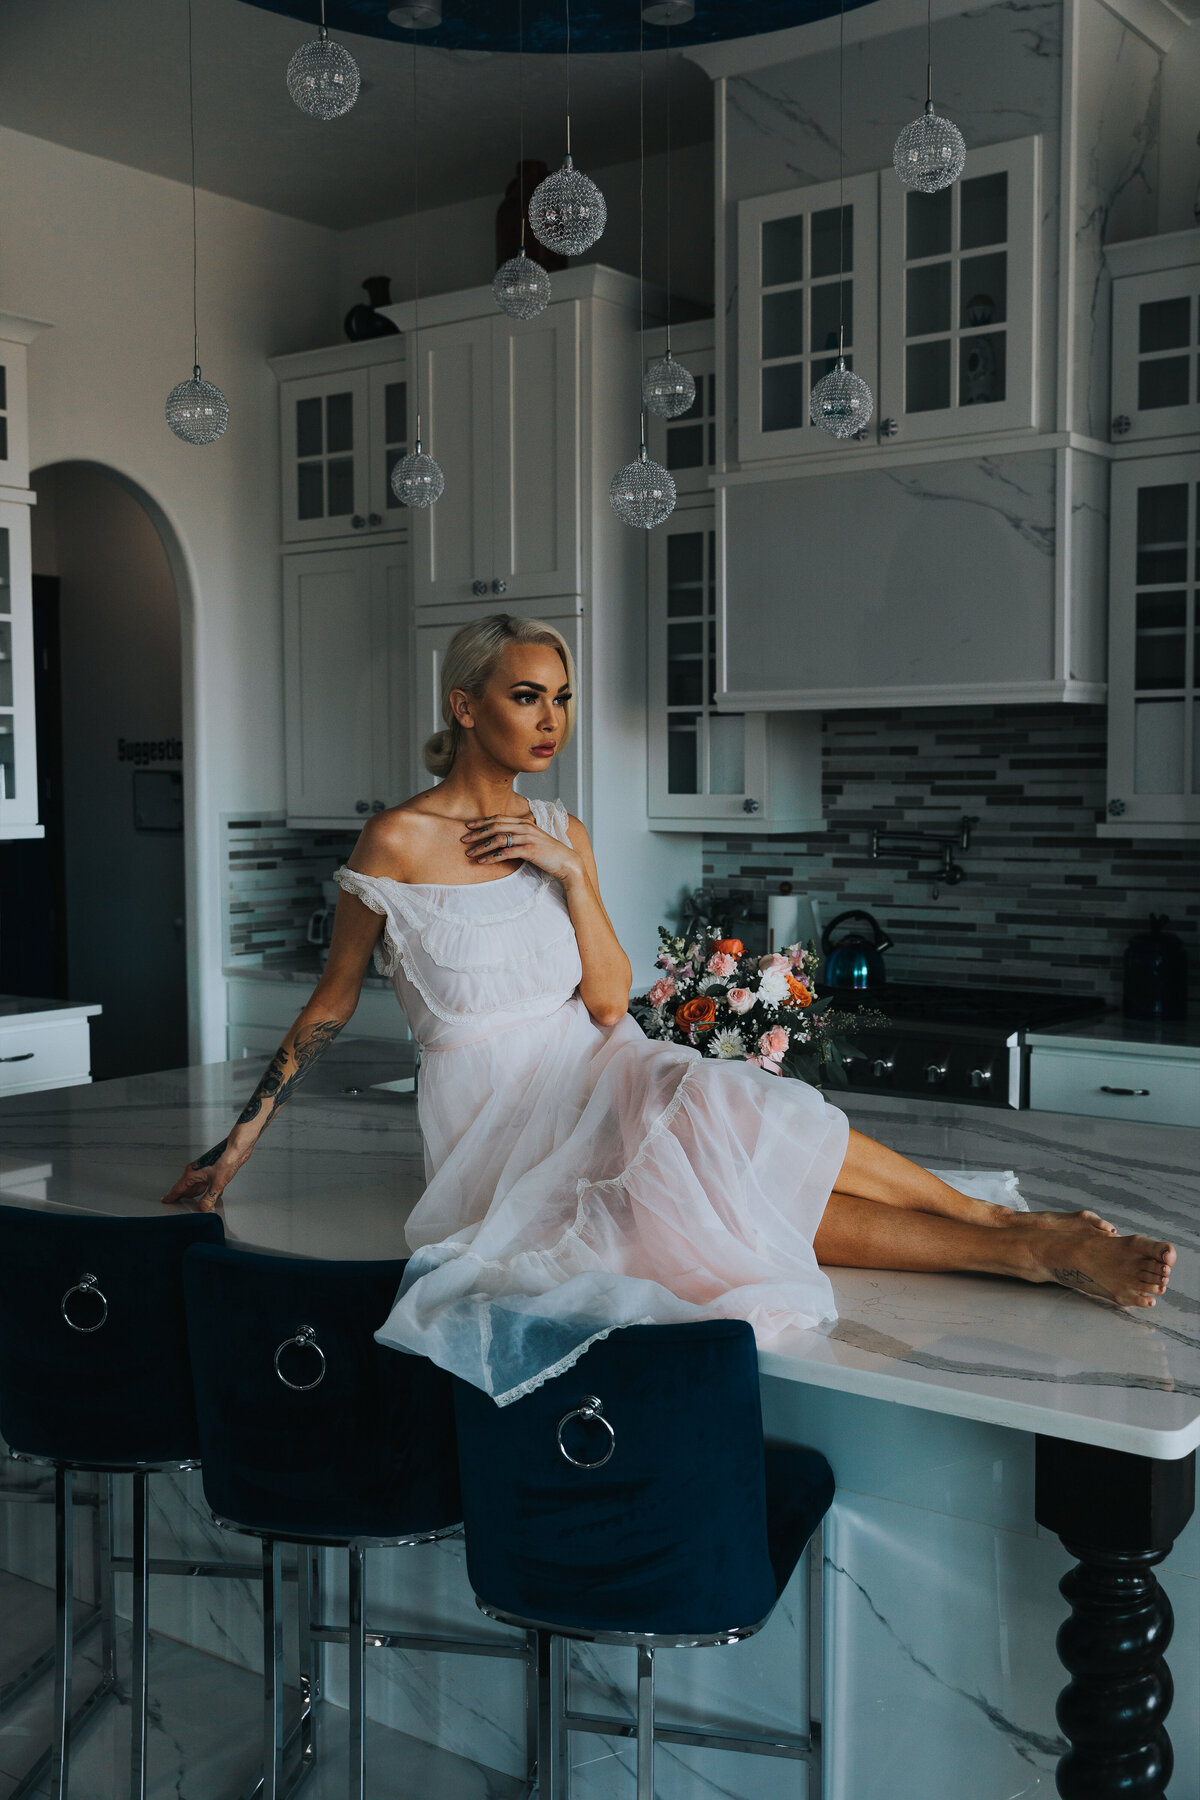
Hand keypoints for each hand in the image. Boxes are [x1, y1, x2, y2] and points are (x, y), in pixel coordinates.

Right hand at [161, 1137, 247, 1211]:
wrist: (237, 1149)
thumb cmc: (226, 1160)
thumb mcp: (217, 1184)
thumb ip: (209, 1198)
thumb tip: (202, 1208)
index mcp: (192, 1173)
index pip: (178, 1188)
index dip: (171, 1196)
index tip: (164, 1201)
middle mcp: (195, 1171)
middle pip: (187, 1189)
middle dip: (187, 1198)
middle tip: (183, 1208)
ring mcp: (203, 1171)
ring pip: (197, 1187)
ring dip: (200, 1195)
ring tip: (203, 1204)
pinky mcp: (212, 1171)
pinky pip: (206, 1184)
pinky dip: (209, 1190)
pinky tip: (216, 1195)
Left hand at [461, 814, 582, 886]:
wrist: (566, 862)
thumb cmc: (548, 853)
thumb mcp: (532, 840)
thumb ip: (518, 836)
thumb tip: (501, 839)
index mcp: (524, 822)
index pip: (499, 818)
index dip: (482, 821)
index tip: (468, 825)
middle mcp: (525, 827)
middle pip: (495, 826)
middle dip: (477, 832)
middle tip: (463, 839)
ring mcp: (527, 838)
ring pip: (498, 839)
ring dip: (481, 846)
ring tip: (469, 854)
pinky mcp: (529, 850)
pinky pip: (506, 853)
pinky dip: (491, 857)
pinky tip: (482, 862)